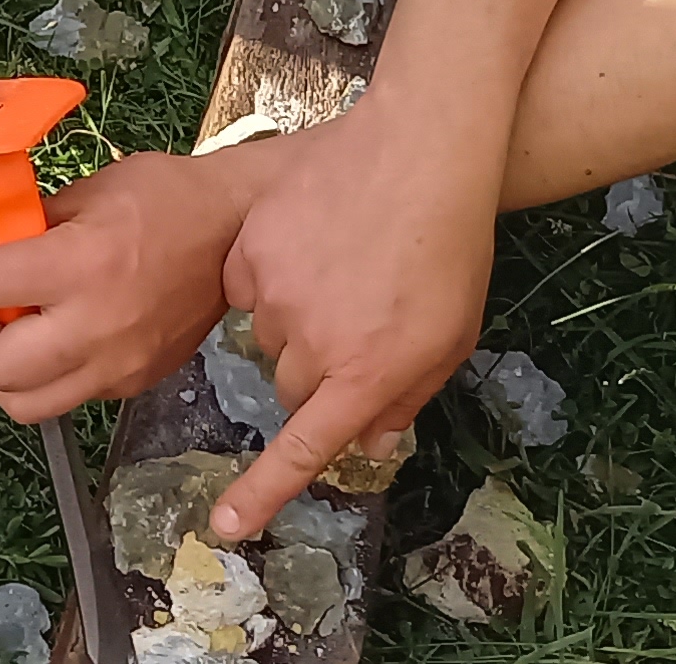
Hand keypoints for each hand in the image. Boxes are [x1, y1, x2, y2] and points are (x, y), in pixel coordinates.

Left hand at [0, 147, 256, 420]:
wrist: (237, 230)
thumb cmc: (164, 198)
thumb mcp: (87, 192)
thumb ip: (15, 224)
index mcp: (82, 264)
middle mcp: (97, 326)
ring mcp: (119, 365)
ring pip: (24, 403)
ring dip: (1, 371)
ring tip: (9, 334)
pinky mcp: (134, 383)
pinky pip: (69, 398)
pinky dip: (46, 377)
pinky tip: (55, 339)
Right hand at [208, 102, 495, 540]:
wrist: (423, 148)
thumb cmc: (449, 246)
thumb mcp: (451, 335)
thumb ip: (407, 393)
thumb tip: (369, 437)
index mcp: (366, 372)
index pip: (304, 449)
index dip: (261, 492)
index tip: (224, 526)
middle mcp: (314, 342)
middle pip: (290, 386)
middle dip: (315, 369)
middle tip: (355, 320)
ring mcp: (278, 292)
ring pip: (268, 332)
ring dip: (294, 316)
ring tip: (342, 265)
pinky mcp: (253, 247)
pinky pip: (245, 282)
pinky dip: (268, 271)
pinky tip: (309, 240)